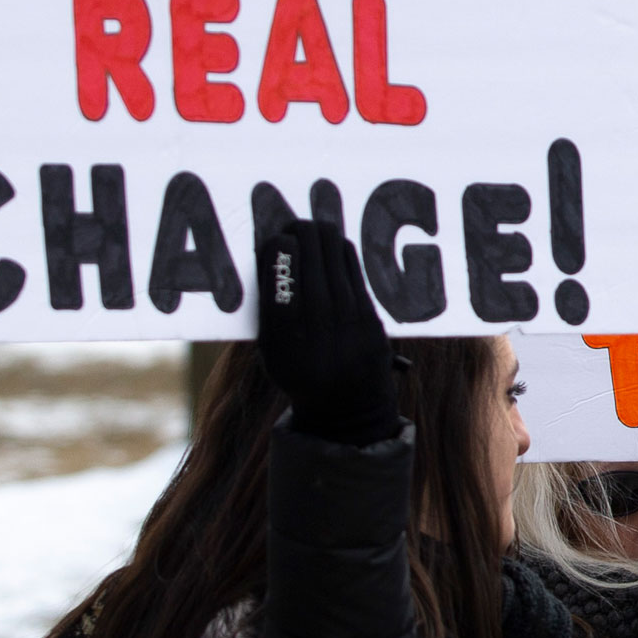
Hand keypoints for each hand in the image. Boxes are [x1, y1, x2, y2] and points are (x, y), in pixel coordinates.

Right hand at [257, 222, 400, 443]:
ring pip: (334, 250)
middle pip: (309, 249)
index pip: (279, 266)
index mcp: (282, 333)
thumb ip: (266, 305)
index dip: (277, 245)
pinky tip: (331, 246)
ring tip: (310, 233)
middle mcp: (317, 322)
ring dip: (320, 234)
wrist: (348, 407)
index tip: (276, 242)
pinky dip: (339, 249)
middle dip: (298, 231)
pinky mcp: (371, 314)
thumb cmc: (299, 371)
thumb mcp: (270, 348)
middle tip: (291, 229)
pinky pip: (353, 265)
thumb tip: (269, 251)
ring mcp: (349, 318)